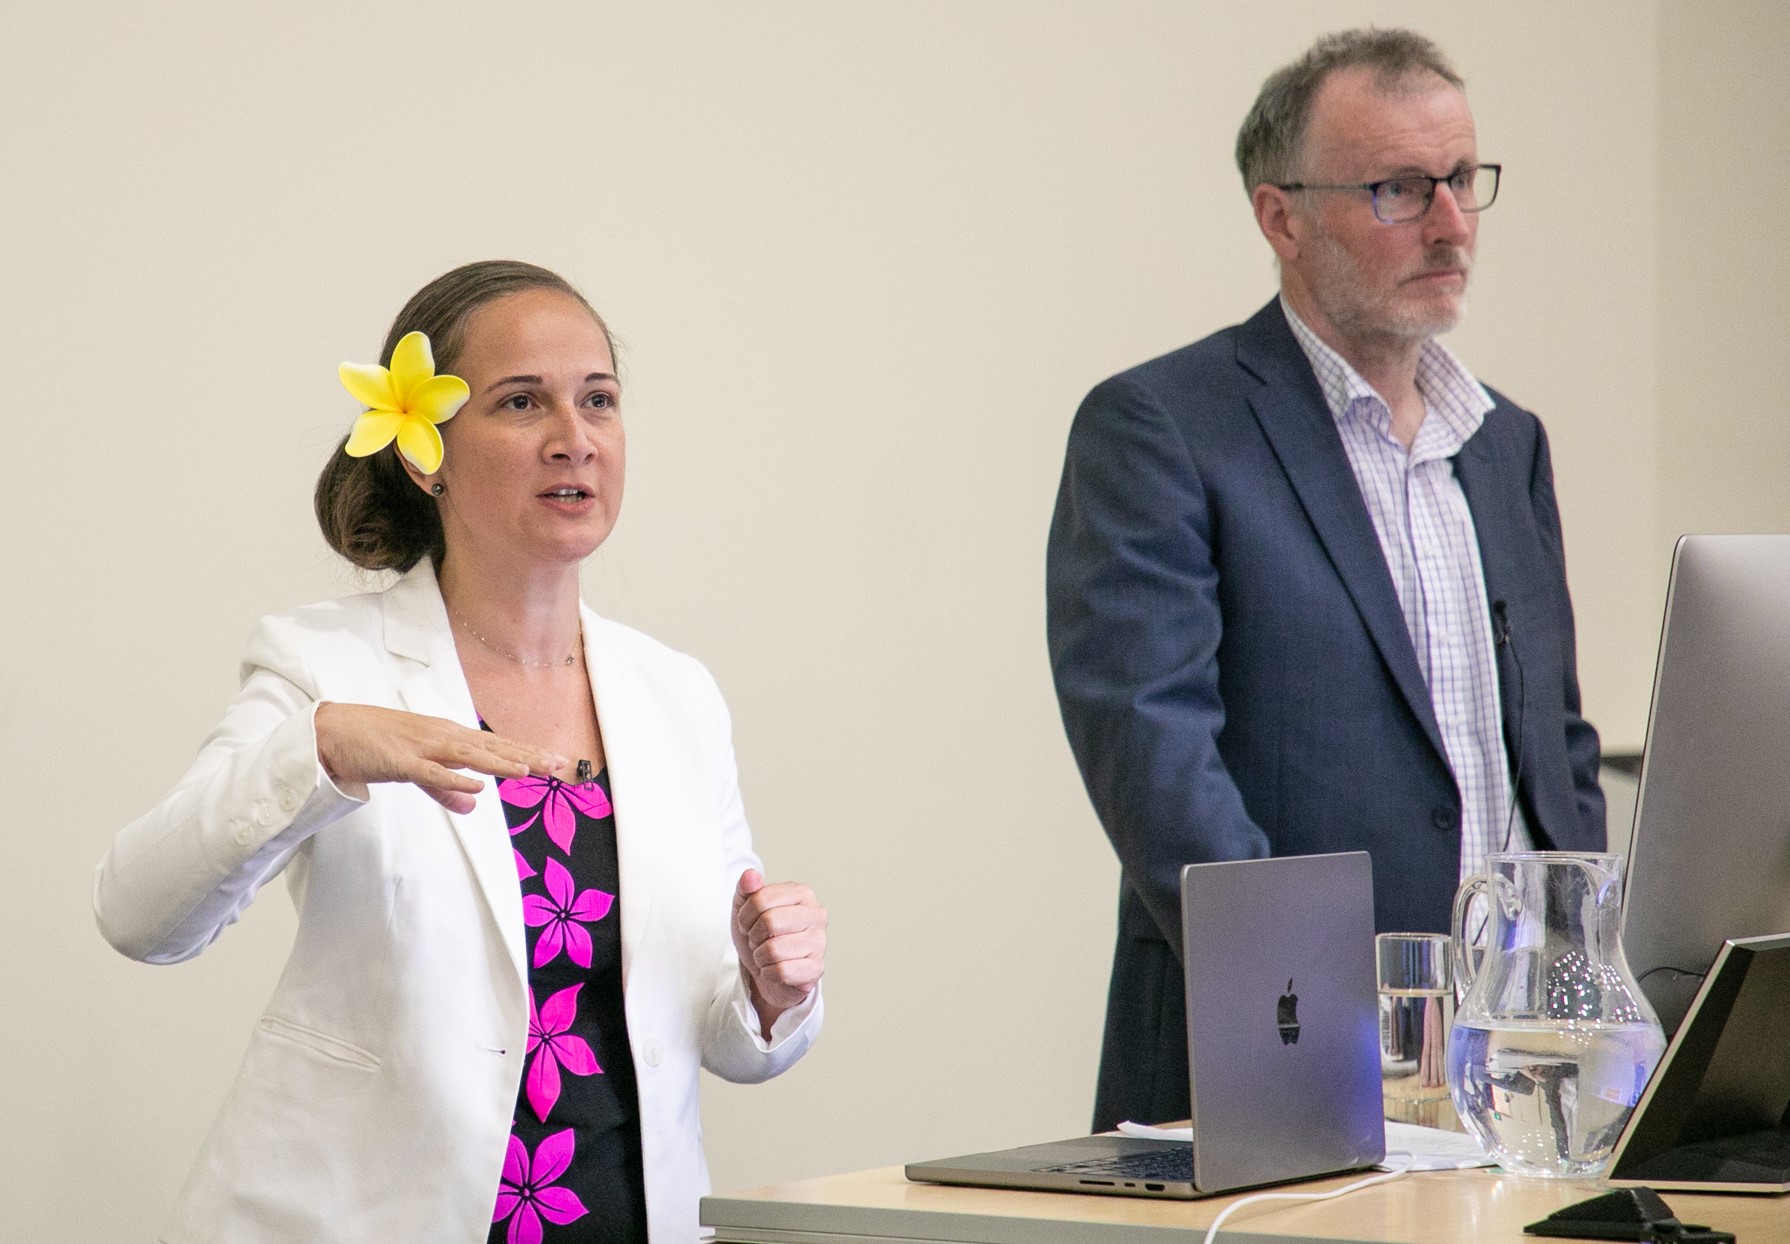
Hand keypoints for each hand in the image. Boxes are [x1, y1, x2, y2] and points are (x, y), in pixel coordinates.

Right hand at [314, 702, 566, 813]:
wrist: (333, 731)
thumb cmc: (376, 745)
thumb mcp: (418, 768)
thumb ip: (445, 787)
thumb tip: (473, 804)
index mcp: (448, 736)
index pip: (496, 745)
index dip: (527, 752)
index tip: (557, 759)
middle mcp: (441, 736)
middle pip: (491, 747)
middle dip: (526, 756)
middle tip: (560, 764)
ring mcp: (421, 746)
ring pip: (469, 756)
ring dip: (499, 763)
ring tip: (529, 772)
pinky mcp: (400, 760)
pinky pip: (431, 772)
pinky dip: (454, 778)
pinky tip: (476, 786)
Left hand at [731, 869, 826, 1036]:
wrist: (767, 969)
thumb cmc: (760, 935)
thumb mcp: (746, 908)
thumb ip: (746, 888)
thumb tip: (750, 875)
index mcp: (802, 893)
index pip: (760, 899)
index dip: (745, 916)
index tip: (748, 923)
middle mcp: (816, 914)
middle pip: (769, 922)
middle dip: (754, 936)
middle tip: (758, 940)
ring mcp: (820, 942)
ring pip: (773, 950)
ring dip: (760, 957)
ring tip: (767, 954)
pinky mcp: (817, 968)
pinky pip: (782, 971)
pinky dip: (769, 973)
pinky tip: (775, 969)